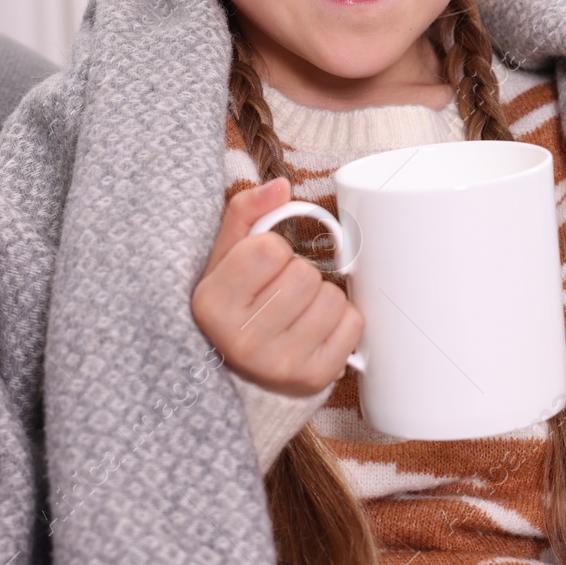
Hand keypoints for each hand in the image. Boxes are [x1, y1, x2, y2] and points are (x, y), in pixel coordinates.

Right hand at [191, 176, 364, 396]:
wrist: (238, 371)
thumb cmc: (234, 306)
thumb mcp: (224, 258)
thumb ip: (246, 213)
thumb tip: (281, 186)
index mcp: (212, 306)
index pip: (270, 249)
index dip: (272, 250)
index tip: (261, 269)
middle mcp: (242, 342)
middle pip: (305, 275)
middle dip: (298, 274)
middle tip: (280, 293)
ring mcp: (280, 365)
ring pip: (333, 298)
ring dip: (322, 297)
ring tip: (297, 311)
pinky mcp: (314, 378)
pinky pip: (353, 324)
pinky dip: (341, 320)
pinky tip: (314, 329)